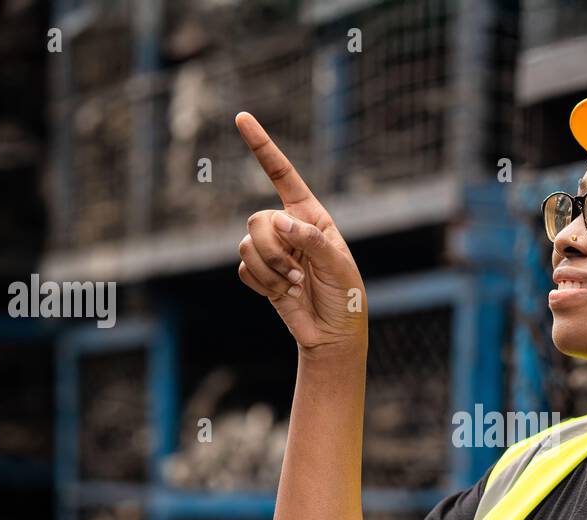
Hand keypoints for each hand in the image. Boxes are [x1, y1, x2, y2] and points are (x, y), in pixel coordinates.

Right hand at [235, 111, 367, 352]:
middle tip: (297, 273)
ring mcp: (272, 251)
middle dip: (273, 249)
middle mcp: (288, 228)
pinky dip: (262, 284)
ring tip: (294, 286)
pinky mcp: (260, 274)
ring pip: (247, 245)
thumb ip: (312, 241)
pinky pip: (243, 270)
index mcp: (311, 216)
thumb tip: (282, 223)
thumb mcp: (339, 265)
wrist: (332, 333)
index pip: (283, 175)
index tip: (242, 119)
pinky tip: (281, 294)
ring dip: (270, 270)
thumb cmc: (344, 295)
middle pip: (258, 219)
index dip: (262, 147)